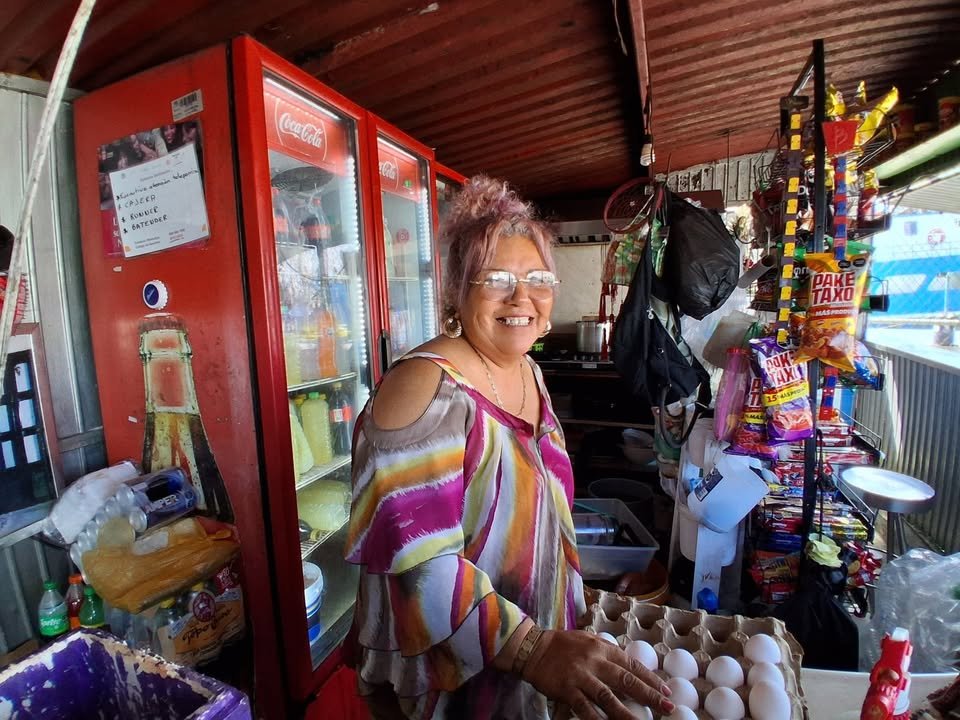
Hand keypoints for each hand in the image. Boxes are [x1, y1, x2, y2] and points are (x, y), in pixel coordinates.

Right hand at [522, 630, 673, 719]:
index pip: (632, 665)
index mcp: (602, 648)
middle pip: (627, 681)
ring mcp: (581, 676)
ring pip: (609, 698)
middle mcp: (595, 661)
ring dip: (628, 714)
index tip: (665, 690)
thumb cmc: (563, 645)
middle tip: (667, 707)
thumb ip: (607, 653)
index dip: (650, 678)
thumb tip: (629, 669)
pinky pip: (585, 708)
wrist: (534, 648)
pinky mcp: (567, 689)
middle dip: (649, 695)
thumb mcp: (589, 641)